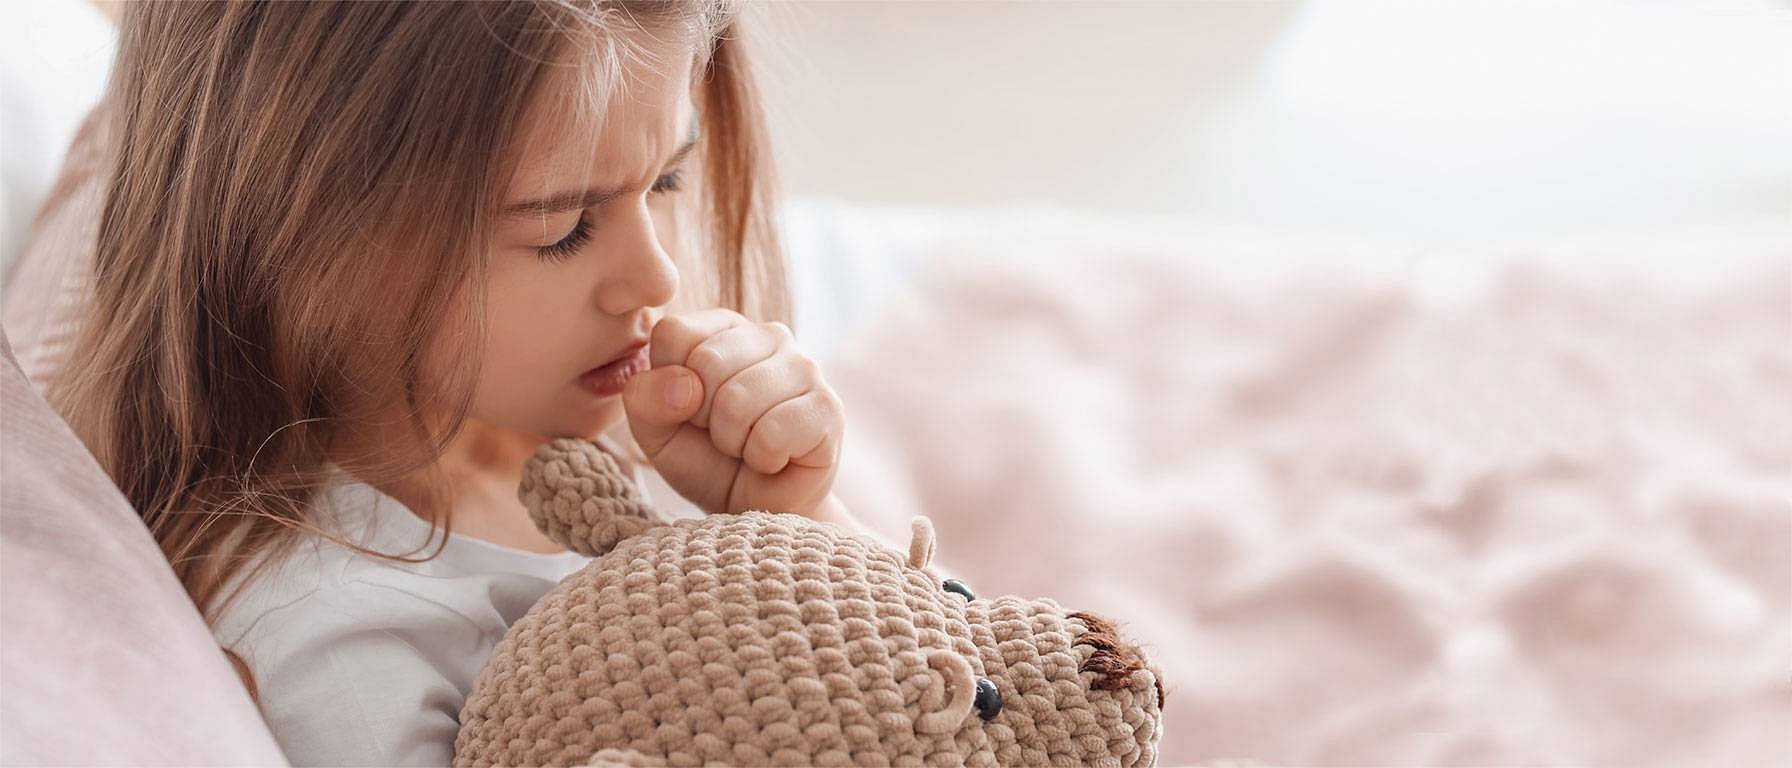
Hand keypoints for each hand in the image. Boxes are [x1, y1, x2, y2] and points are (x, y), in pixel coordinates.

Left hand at [621, 309, 844, 517]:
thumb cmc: (707, 462)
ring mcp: (806, 368)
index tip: (690, 410)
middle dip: (703, 417)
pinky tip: (775, 459)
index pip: (674, 333)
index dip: (670, 385)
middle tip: (723, 435)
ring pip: (739, 399)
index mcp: (724, 328)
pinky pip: (774, 431)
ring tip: (749, 447)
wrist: (756, 509)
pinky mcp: (828, 407)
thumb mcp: (656, 432)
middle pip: (706, 363)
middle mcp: (770, 336)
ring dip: (733, 442)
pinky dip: (763, 458)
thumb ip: (646, 398)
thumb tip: (684, 385)